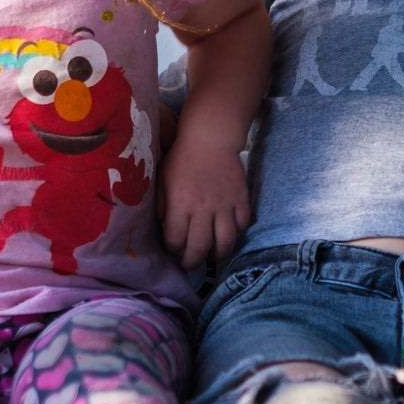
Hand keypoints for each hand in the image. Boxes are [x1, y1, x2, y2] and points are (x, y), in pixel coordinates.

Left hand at [159, 129, 250, 270]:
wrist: (210, 139)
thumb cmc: (182, 158)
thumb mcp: (162, 179)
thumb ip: (161, 205)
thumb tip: (164, 226)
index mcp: (180, 204)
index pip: (175, 240)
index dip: (172, 250)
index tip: (172, 250)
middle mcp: (202, 209)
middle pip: (199, 247)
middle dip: (192, 262)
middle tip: (189, 265)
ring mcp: (225, 206)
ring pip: (225, 242)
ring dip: (217, 255)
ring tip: (212, 257)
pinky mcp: (241, 200)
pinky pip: (242, 225)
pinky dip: (237, 234)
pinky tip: (229, 234)